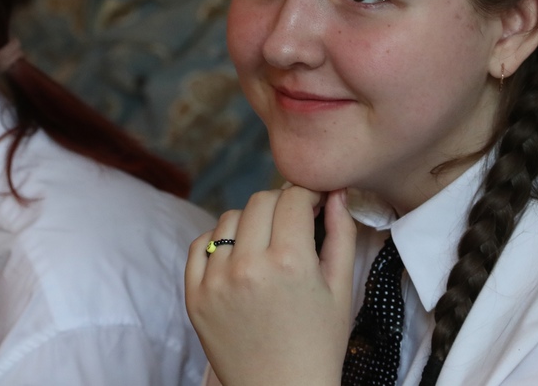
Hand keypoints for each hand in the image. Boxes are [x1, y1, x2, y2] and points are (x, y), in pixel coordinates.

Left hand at [185, 187, 355, 385]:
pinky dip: (218, 243)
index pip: (292, 197)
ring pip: (229, 218)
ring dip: (249, 222)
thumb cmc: (319, 345)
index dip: (307, 194)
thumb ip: (341, 232)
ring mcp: (217, 282)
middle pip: (260, 201)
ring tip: (265, 245)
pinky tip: (238, 257)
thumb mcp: (341, 288)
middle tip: (292, 224)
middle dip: (281, 204)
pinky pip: (201, 245)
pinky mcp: (195, 297)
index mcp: (290, 262)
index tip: (313, 204)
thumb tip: (334, 192)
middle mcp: (248, 266)